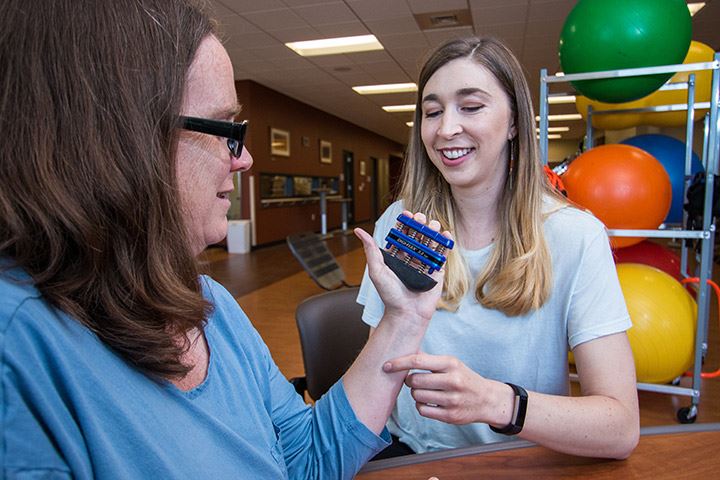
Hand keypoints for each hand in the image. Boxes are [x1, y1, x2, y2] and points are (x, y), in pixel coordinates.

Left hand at [354, 211, 451, 321]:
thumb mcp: (377, 270)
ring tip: (432, 225)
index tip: (407, 214)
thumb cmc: (390, 294)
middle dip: (420, 224)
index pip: (402, 235)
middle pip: (418, 236)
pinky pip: (442, 255)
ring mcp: (425, 264)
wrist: (407, 313)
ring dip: (433, 230)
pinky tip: (445, 234)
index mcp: (397, 257)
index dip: (405, 223)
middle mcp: (411, 258)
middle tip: (421, 218)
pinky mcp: (437, 271)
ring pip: (431, 242)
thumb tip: (358, 231)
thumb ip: (371, 250)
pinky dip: (445, 243)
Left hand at [383, 352, 505, 425]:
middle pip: (414, 380)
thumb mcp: (451, 363)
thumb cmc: (464, 378)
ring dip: (416, 394)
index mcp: (451, 363)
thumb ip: (430, 359)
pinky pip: (422, 410)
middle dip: (410, 381)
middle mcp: (453, 380)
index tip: (386, 365)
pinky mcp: (450, 415)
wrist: (487, 399)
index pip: (418, 360)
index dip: (399, 362)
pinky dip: (421, 406)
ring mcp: (452, 399)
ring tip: (426, 391)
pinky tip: (430, 402)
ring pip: (417, 396)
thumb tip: (404, 348)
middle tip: (416, 381)